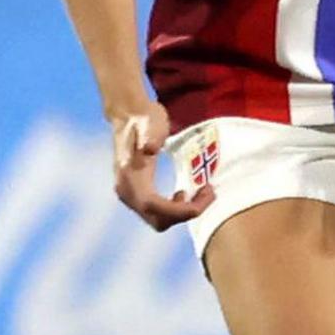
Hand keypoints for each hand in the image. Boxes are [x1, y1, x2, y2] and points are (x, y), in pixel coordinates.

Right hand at [110, 109, 210, 230]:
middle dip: (186, 213)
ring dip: (182, 213)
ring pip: (158, 220)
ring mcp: (129, 195)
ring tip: (202, 192)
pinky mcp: (136, 194)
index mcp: (129, 177)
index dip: (180, 210)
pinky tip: (183, 194)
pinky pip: (156, 214)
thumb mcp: (150, 122)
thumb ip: (149, 135)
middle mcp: (126, 191)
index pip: (154, 207)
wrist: (129, 114)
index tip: (205, 196)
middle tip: (208, 192)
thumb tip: (149, 148)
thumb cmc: (144, 117)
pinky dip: (174, 210)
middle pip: (157, 220)